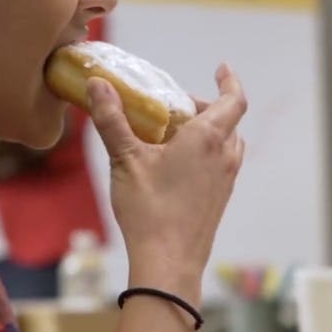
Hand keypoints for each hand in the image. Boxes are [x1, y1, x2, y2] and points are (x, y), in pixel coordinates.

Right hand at [86, 63, 246, 291]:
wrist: (169, 263)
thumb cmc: (149, 209)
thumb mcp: (125, 160)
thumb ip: (111, 120)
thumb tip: (98, 84)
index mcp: (207, 139)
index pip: (233, 99)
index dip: (229, 80)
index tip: (221, 67)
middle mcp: (224, 156)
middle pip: (227, 120)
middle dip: (206, 107)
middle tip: (176, 106)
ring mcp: (225, 180)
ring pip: (226, 143)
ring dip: (209, 130)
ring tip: (176, 134)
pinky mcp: (219, 199)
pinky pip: (221, 164)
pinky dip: (207, 153)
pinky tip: (176, 166)